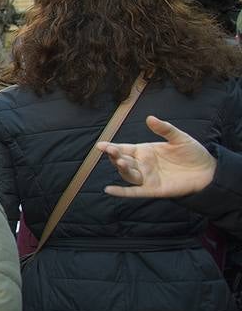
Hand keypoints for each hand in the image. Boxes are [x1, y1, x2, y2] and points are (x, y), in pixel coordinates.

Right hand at [98, 115, 216, 198]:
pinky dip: (121, 192)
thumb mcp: (179, 138)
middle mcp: (142, 165)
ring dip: (121, 169)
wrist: (208, 172)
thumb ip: (164, 129)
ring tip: (119, 161)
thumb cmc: (193, 154)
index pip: (124, 148)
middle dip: (114, 155)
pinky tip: (109, 190)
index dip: (111, 147)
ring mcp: (147, 178)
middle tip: (110, 150)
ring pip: (128, 175)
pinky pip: (134, 192)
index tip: (101, 145)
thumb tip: (149, 118)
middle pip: (123, 161)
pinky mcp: (153, 189)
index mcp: (145, 151)